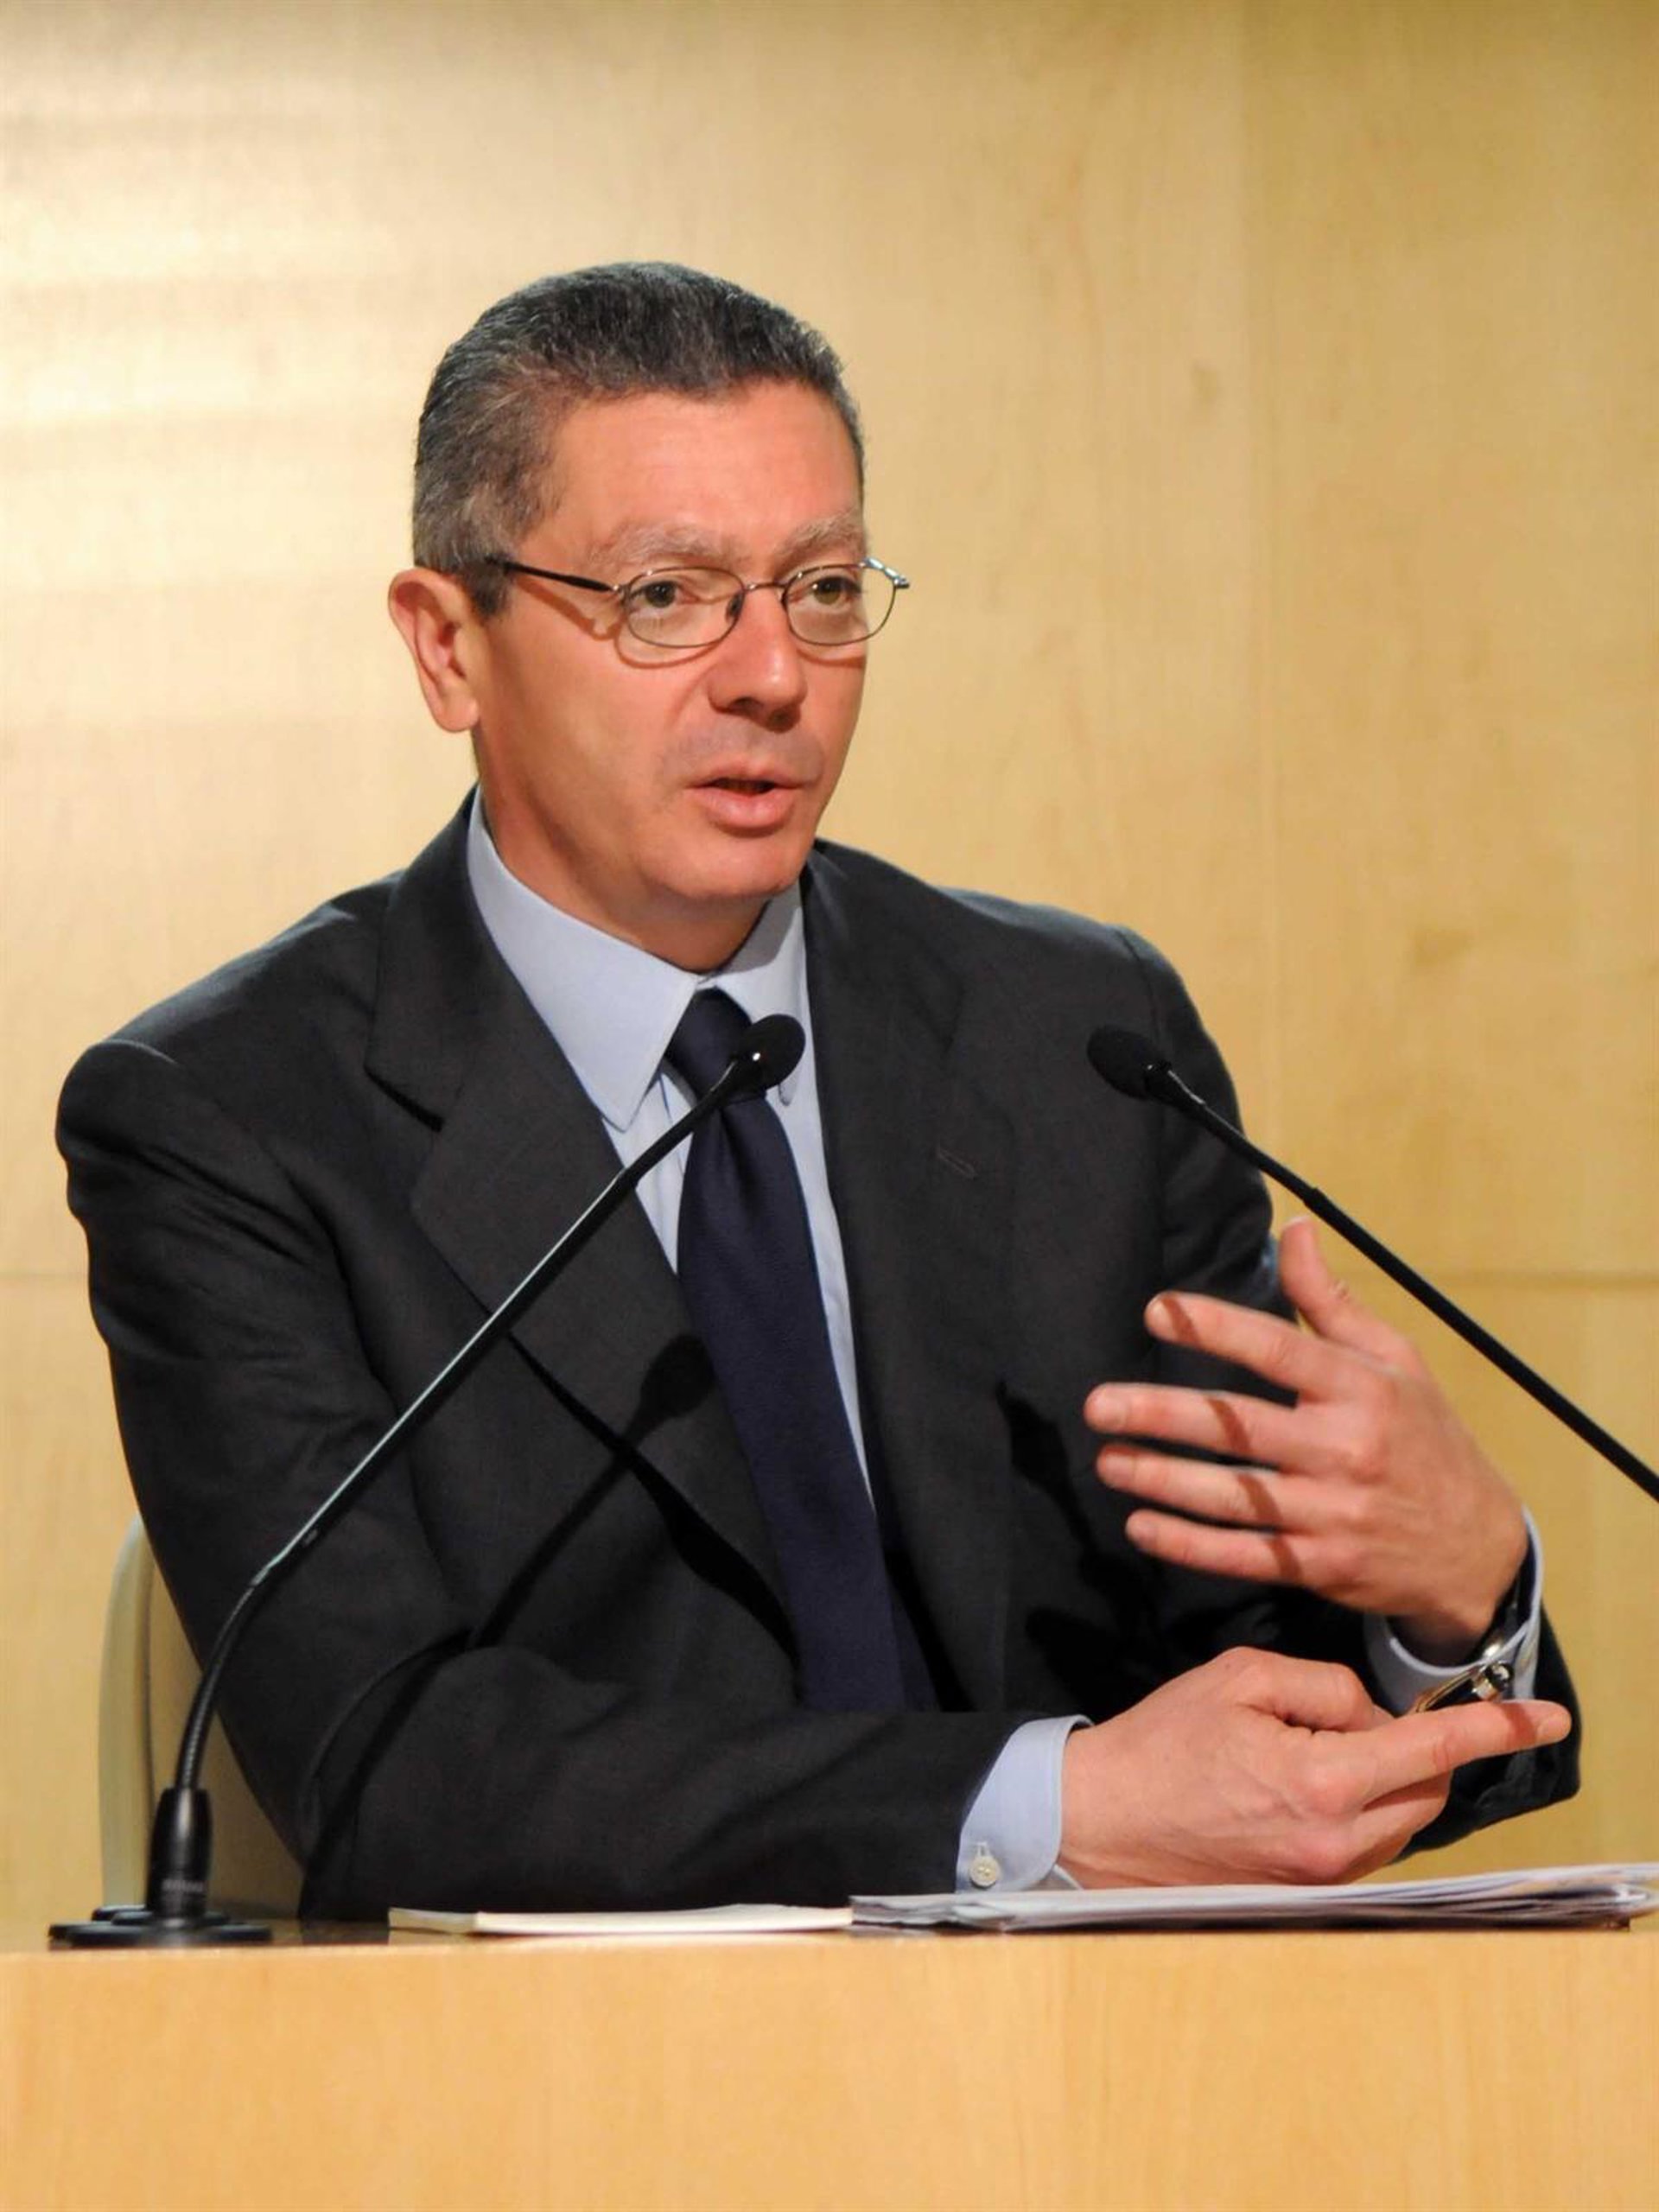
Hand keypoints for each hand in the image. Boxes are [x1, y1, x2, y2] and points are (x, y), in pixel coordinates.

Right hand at [1057, 1646, 1570, 1886]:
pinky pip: (1364, 1843)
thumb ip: (1323, 1686)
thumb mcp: (1239, 1680)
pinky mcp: (1305, 1893)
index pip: (1434, 1748)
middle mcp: (1335, 1841)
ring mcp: (1322, 1876)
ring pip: (1399, 1820)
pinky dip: (1357, 1806)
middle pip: (1427, 1789)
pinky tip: (1301, 1783)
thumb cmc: (1161, 1744)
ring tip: (1306, 1750)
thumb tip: (1368, 1714)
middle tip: (1348, 1717)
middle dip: (1417, 1746)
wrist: (1100, 1823)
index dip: (1497, 1730)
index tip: (1547, 1720)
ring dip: (1384, 1779)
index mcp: (1322, 1781)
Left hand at [1084, 1218, 1527, 1654]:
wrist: (1477, 1548)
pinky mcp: (1322, 1566)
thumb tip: (1293, 1226)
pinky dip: (1190, 1545)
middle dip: (1164, 1415)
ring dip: (1163, 1480)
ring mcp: (1333, 1514)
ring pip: (1233, 1497)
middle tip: (1098, 1404)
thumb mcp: (1395, 1360)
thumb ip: (1330, 1300)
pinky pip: (1245, 1557)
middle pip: (1241, 1428)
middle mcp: (1346, 1450)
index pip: (1279, 1351)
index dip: (1216, 1328)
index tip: (1158, 1312)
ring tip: (1108, 1460)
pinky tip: (1142, 1526)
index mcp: (1361, 1389)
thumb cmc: (1426, 1438)